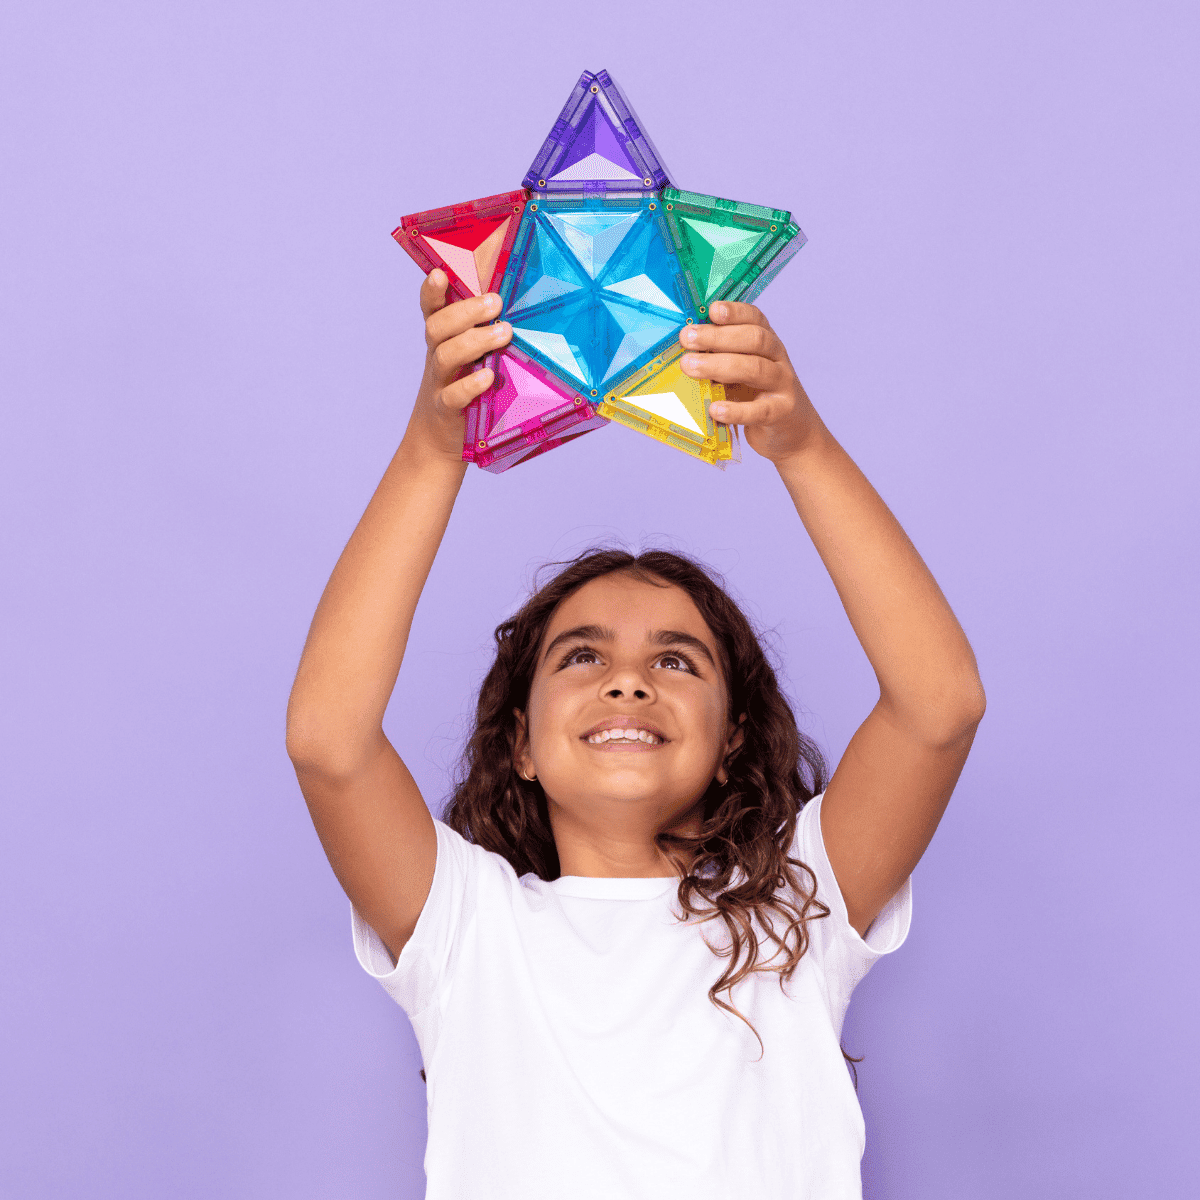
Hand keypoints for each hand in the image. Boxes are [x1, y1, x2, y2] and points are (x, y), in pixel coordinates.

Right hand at [403, 270, 512, 463]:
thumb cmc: (463, 387)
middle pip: (438, 327)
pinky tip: (488, 377)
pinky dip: (470, 386)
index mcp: (442, 339)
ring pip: (445, 355)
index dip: (431, 291)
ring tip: (503, 333)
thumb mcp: (470, 359)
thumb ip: (485, 335)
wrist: (438, 437)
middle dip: (465, 312)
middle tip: (495, 303)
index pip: (432, 309)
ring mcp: (439, 383)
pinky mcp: (446, 410)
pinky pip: (452, 396)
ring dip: (474, 341)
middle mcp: (436, 356)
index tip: (440, 274)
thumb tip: (525, 311)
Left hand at [678, 301, 823, 465]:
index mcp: (766, 343)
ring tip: (691, 367)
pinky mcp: (782, 413)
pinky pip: (759, 410)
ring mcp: (783, 385)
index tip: (711, 310)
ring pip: (756, 369)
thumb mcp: (740, 373)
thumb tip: (682, 352)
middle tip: (687, 339)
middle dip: (718, 337)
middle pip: (754, 340)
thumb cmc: (757, 398)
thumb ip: (719, 360)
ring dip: (720, 366)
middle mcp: (777, 359)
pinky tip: (715, 409)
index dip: (734, 312)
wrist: (792, 432)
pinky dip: (736, 410)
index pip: (755, 319)